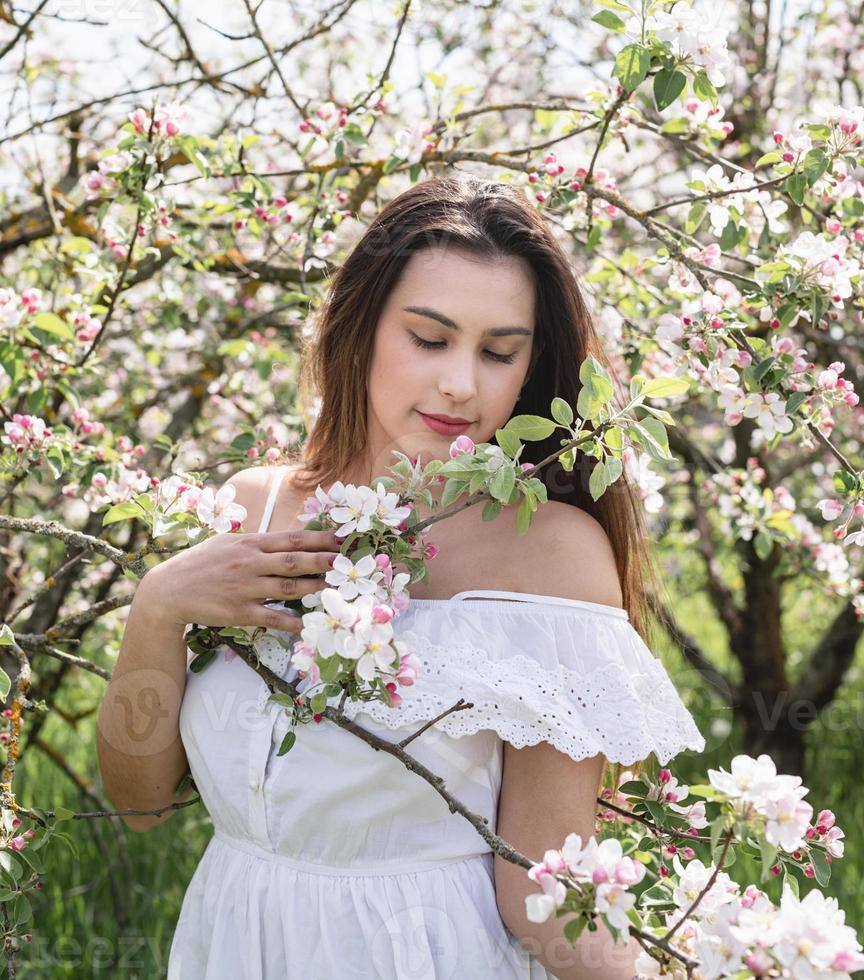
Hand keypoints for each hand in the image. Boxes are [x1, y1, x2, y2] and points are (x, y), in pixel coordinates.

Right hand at [136, 527, 342, 631]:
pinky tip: (309, 623)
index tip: (342, 538)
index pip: (291, 538)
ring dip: (315, 588)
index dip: (319, 538)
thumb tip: (284, 537)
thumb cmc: (200, 564)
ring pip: (288, 588)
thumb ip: (256, 541)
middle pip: (294, 560)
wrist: (168, 591)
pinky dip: (292, 620)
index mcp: (249, 543)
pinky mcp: (239, 612)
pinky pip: (272, 617)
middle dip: (324, 560)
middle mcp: (249, 563)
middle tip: (349, 561)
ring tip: (338, 589)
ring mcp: (245, 588)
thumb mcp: (227, 543)